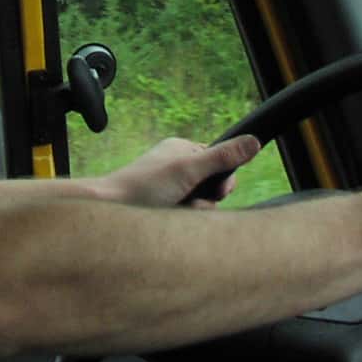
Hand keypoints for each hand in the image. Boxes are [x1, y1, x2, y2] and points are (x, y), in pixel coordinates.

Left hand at [94, 134, 260, 207]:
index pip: (220, 162)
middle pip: (212, 187)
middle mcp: (176, 166)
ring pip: (200, 205)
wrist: (108, 210)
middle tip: (189, 201)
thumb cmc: (144, 187)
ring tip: (174, 211)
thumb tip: (254, 141)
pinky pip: (186, 216)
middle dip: (206, 200)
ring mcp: (169, 188)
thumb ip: (222, 158)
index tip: (217, 191)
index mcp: (181, 149)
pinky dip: (182, 220)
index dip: (224, 181)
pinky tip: (168, 220)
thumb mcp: (188, 170)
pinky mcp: (163, 207)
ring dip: (193, 212)